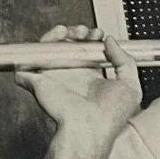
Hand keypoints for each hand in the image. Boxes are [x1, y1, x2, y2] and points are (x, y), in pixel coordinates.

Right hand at [14, 25, 141, 148]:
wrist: (90, 127)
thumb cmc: (111, 114)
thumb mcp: (130, 85)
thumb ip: (125, 60)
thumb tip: (111, 42)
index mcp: (91, 78)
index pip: (86, 53)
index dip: (91, 40)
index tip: (99, 35)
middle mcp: (72, 76)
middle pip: (67, 47)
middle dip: (76, 33)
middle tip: (85, 32)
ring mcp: (54, 77)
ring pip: (48, 48)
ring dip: (58, 35)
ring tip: (70, 31)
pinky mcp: (38, 81)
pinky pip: (28, 59)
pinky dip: (38, 46)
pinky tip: (54, 40)